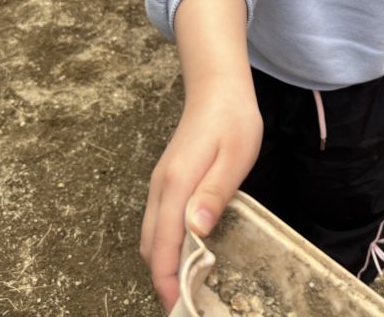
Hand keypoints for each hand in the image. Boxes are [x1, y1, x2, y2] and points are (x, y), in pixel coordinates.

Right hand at [140, 89, 261, 311]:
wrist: (217, 88)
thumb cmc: (232, 121)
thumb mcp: (234, 158)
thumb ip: (215, 195)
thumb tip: (196, 232)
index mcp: (176, 184)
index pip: (162, 242)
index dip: (166, 278)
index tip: (179, 305)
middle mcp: (160, 187)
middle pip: (149, 244)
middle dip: (161, 278)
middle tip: (187, 303)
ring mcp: (160, 184)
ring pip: (150, 234)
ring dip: (162, 262)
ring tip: (187, 286)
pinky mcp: (166, 181)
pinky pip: (156, 221)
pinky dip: (164, 244)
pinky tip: (186, 253)